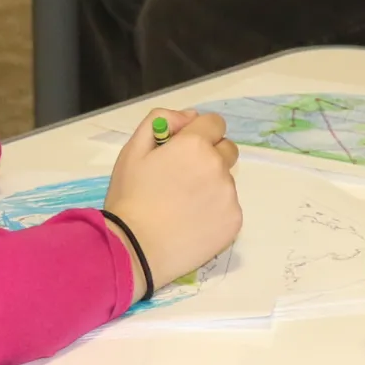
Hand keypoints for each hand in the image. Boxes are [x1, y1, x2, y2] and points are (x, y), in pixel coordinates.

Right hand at [102, 108, 240, 290]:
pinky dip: (215, 211)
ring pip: (226, 180)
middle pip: (227, 149)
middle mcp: (218, 166)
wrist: (135, 248)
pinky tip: (191, 222)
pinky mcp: (234, 221)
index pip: (215, 123)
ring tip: (183, 205)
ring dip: (211, 185)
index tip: (184, 149)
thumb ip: (160, 120)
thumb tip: (189, 117)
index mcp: (195, 144)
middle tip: (183, 178)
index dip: (199, 133)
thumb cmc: (130, 197)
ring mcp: (229, 195)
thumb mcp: (133, 150)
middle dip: (210, 156)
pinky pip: (228, 207)